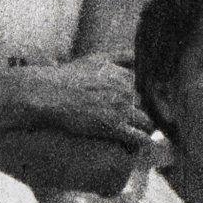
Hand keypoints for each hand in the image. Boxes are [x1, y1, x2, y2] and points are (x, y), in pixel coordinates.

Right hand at [32, 57, 152, 147]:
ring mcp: (121, 109)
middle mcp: (126, 90)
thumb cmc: (70, 76)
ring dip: (147, 129)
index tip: (152, 105)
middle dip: (147, 113)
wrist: (51, 94)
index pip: (147, 88)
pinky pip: (138, 137)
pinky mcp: (113, 126)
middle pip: (147, 105)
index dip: (148, 98)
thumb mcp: (96, 58)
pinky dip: (143, 143)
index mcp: (124, 75)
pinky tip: (143, 148)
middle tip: (145, 122)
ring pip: (147, 121)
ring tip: (145, 135)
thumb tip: (137, 55)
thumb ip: (119, 55)